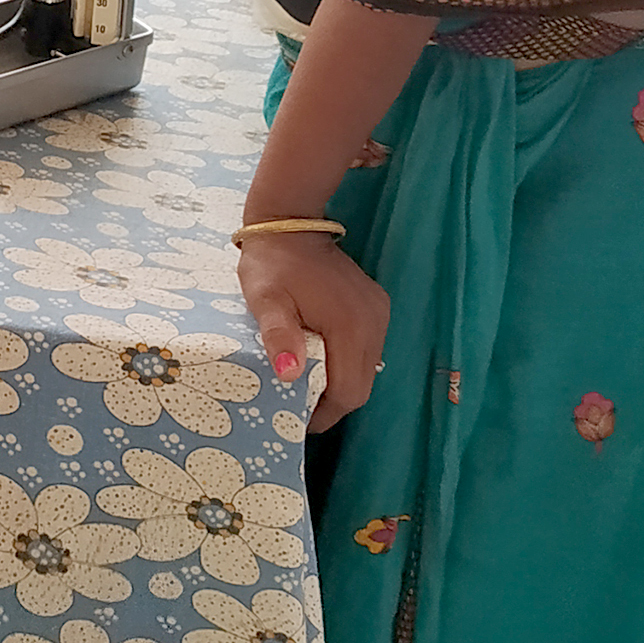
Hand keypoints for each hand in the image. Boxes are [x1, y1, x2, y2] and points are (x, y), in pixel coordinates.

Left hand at [240, 231, 388, 430]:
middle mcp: (373, 323)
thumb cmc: (272, 264)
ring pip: (367, 367)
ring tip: (308, 383)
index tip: (299, 419)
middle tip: (300, 406)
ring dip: (341, 381)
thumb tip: (291, 374)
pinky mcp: (376, 305)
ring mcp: (378, 313)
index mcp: (350, 327)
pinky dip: (348, 360)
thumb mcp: (265, 300)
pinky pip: (367, 347)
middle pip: (362, 384)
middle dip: (333, 401)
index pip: (349, 391)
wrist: (290, 222)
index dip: (326, 413)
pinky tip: (323, 357)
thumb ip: (279, 336)